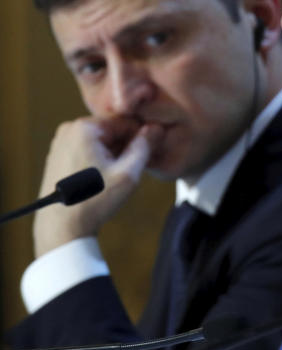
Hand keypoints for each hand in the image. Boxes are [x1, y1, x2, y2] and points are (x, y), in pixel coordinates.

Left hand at [33, 116, 162, 256]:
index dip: (142, 137)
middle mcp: (69, 129)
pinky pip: (88, 149)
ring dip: (114, 154)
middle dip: (126, 146)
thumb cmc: (95, 200)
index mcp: (85, 128)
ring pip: (101, 141)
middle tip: (135, 168)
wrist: (61, 226)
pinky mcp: (58, 155)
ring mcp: (61, 142)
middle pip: (112, 130)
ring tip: (119, 176)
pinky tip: (105, 178)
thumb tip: (156, 128)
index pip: (125, 122)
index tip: (151, 153)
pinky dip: (100, 159)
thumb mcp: (128, 173)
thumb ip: (144, 146)